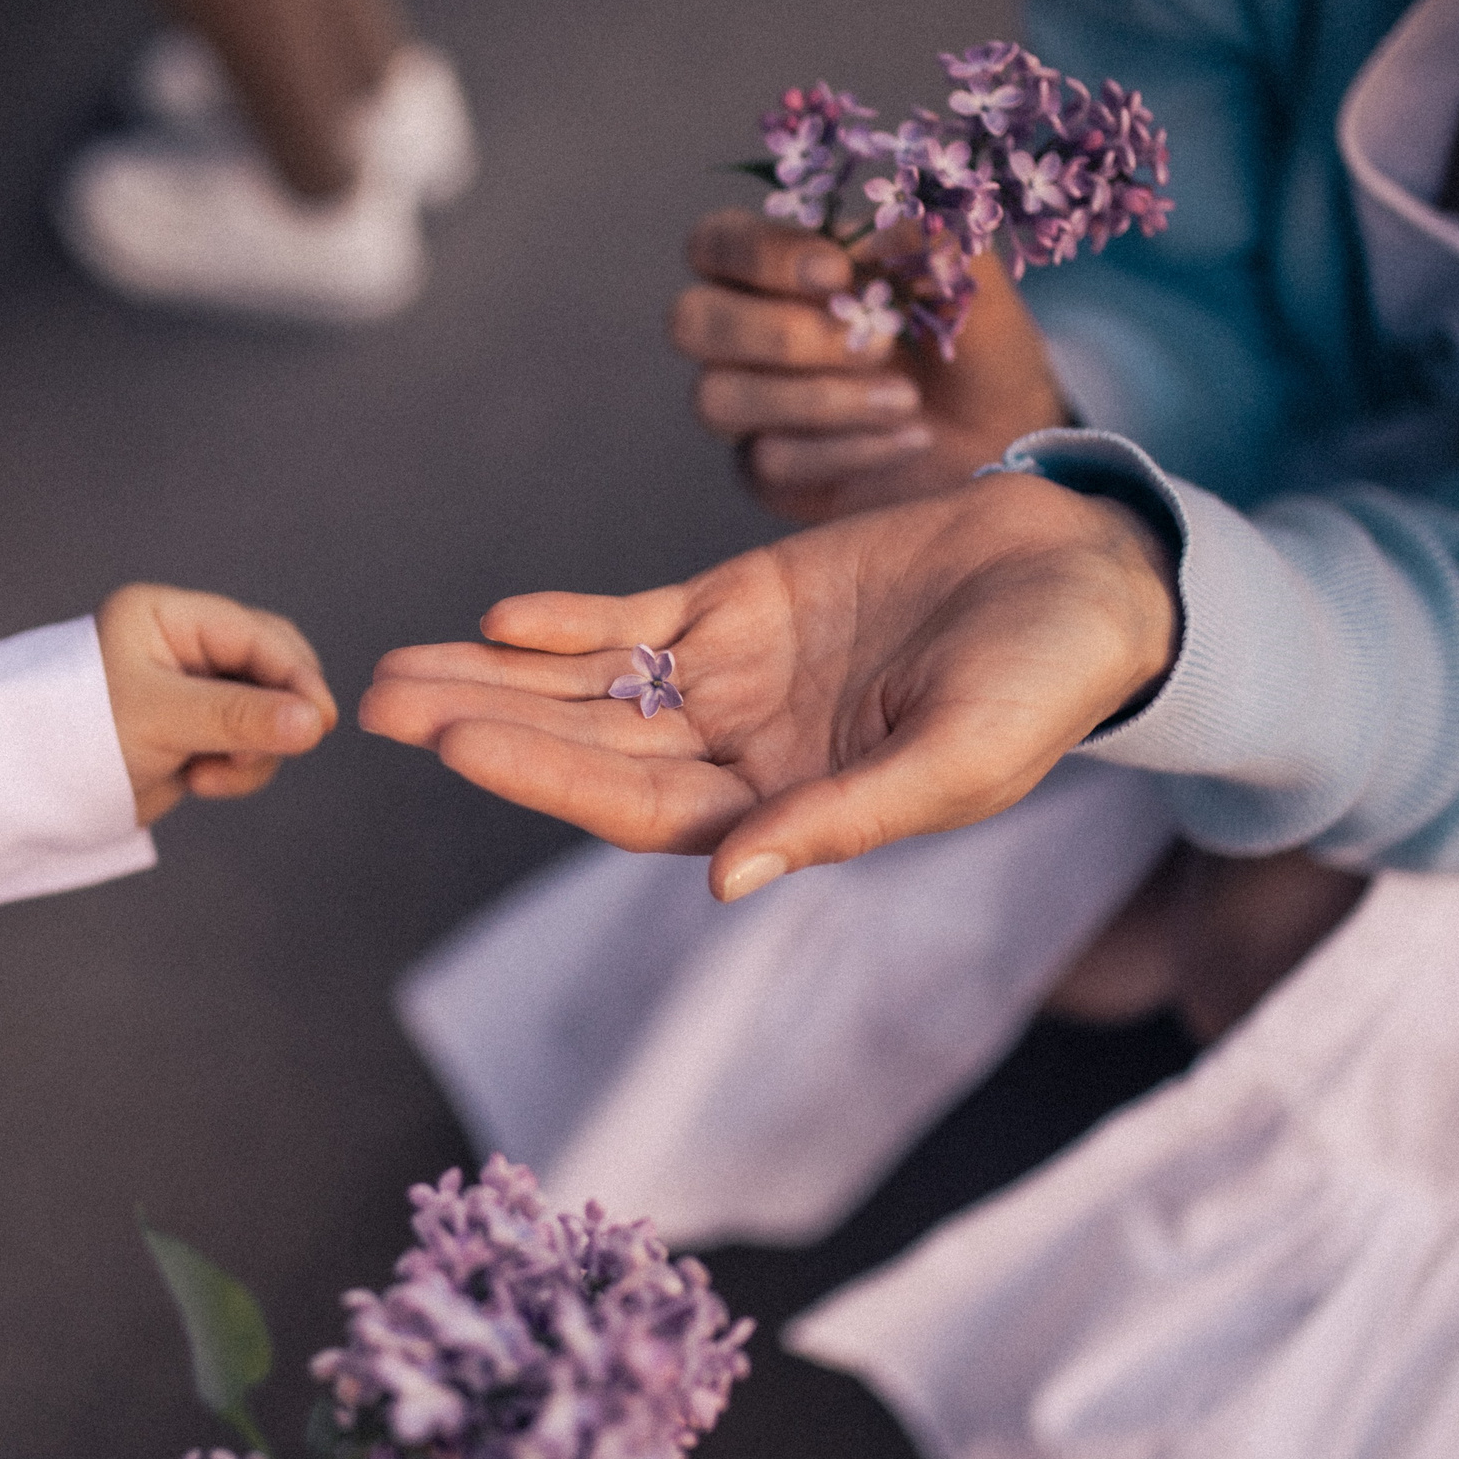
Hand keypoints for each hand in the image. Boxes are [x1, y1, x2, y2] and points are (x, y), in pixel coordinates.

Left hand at [97, 583, 336, 825]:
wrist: (30, 793)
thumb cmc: (78, 736)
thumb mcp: (162, 720)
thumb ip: (239, 717)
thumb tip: (314, 723)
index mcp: (167, 615)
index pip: (254, 634)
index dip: (294, 675)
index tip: (320, 720)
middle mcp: (181, 644)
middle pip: (269, 667)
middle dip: (277, 713)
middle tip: (286, 748)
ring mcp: (189, 689)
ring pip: (264, 710)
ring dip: (255, 749)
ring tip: (216, 775)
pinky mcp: (191, 731)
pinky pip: (244, 743)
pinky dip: (238, 768)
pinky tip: (203, 782)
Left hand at [359, 474, 1175, 899]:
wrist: (1085, 573)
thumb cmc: (1045, 682)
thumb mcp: (959, 760)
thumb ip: (842, 819)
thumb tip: (723, 885)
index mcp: (785, 810)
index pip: (636, 806)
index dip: (544, 777)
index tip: (453, 746)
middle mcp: (741, 751)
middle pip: (586, 746)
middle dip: (483, 726)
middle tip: (374, 708)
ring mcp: (734, 676)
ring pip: (590, 683)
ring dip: (496, 677)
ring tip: (397, 671)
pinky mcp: (741, 602)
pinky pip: (637, 615)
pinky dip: (569, 618)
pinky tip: (502, 617)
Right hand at [671, 209, 1071, 520]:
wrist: (1007, 437)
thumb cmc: (975, 347)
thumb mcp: (971, 285)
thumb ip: (933, 244)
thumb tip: (887, 231)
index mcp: (777, 268)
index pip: (715, 243)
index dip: (760, 255)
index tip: (841, 273)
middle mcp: (744, 334)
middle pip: (689, 321)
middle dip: (780, 334)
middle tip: (876, 342)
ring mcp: (748, 406)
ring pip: (717, 397)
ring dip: (818, 398)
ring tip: (906, 398)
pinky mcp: (766, 471)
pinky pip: (769, 460)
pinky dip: (848, 448)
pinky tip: (911, 437)